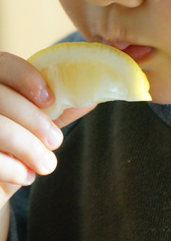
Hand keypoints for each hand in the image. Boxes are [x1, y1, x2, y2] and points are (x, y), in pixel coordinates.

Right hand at [0, 51, 93, 208]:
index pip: (3, 63)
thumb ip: (57, 110)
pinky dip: (13, 169)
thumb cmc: (14, 148)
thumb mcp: (37, 126)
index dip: (26, 76)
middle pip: (0, 96)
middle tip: (56, 141)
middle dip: (33, 119)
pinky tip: (25, 176)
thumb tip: (91, 97)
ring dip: (28, 147)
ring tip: (46, 164)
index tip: (49, 99)